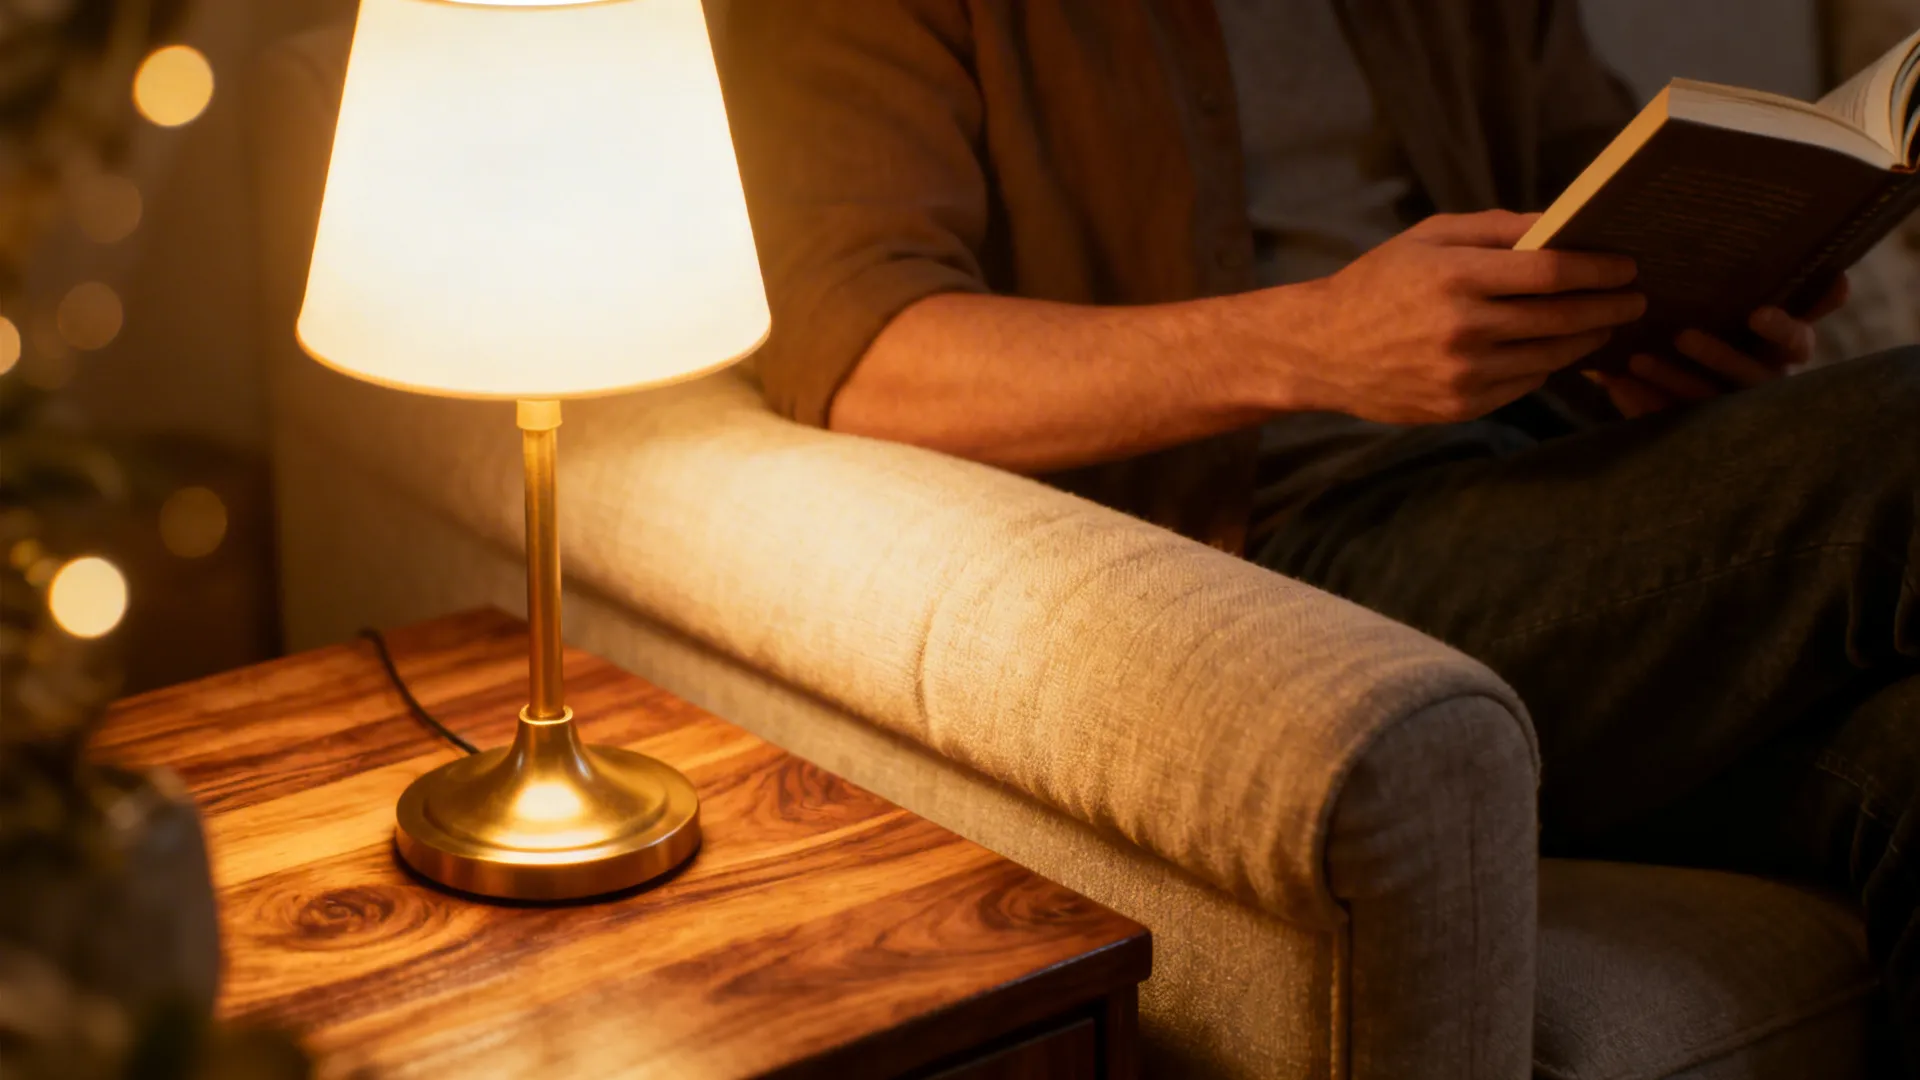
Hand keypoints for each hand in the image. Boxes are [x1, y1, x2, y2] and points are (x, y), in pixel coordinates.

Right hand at [1279, 210, 1643, 423]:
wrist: (1321, 351)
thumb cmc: (1376, 284)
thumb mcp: (1427, 238)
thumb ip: (1494, 229)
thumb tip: (1560, 224)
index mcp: (1456, 277)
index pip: (1552, 272)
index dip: (1600, 269)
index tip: (1628, 266)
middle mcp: (1463, 329)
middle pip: (1562, 318)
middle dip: (1608, 307)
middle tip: (1635, 299)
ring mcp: (1462, 374)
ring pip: (1551, 357)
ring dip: (1586, 340)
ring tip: (1602, 325)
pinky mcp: (1460, 406)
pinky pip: (1524, 384)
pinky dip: (1545, 366)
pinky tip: (1552, 351)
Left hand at [1591, 274, 1848, 417]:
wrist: (1697, 370)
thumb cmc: (1730, 330)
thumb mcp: (1759, 310)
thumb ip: (1803, 298)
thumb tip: (1840, 278)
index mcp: (1781, 352)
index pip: (1795, 341)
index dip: (1780, 328)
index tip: (1758, 312)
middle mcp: (1760, 383)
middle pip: (1748, 376)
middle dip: (1717, 356)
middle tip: (1683, 336)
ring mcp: (1726, 412)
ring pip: (1703, 401)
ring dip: (1670, 380)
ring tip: (1635, 360)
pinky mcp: (1690, 432)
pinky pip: (1664, 419)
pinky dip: (1639, 402)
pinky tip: (1615, 383)